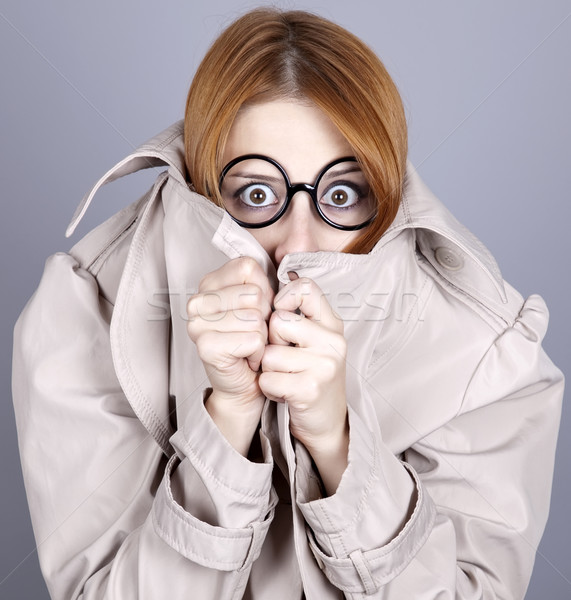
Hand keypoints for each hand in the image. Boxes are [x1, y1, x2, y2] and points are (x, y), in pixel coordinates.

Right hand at [186, 257, 273, 454]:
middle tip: (253, 333)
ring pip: (254, 317)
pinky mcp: (205, 346)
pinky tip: (248, 358)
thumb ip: (264, 281)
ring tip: (251, 346)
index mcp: (209, 283)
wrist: (248, 382)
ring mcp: (197, 324)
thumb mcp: (263, 303)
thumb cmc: (255, 340)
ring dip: (262, 337)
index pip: (248, 267)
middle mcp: (197, 300)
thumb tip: (283, 257)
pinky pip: (252, 339)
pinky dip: (259, 352)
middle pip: (253, 293)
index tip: (256, 310)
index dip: (263, 290)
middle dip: (264, 316)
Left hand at [259, 276, 348, 493]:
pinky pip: (268, 379)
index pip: (306, 287)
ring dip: (268, 369)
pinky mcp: (310, 389)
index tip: (279, 315)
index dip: (284, 298)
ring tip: (285, 377)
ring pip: (269, 353)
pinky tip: (284, 393)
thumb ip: (301, 312)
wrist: (327, 422)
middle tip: (284, 358)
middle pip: (278, 322)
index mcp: (332, 323)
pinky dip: (269, 388)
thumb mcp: (315, 339)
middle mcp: (333, 340)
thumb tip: (282, 273)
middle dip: (271, 341)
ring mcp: (324, 365)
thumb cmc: (313, 375)